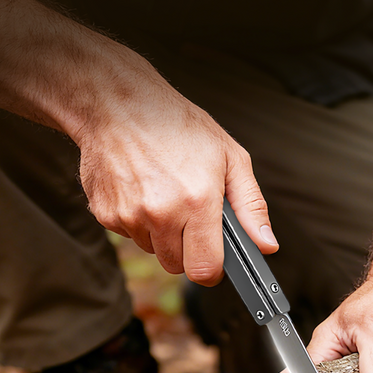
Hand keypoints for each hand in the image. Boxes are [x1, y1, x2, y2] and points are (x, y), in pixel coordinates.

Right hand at [0, 0, 277, 284]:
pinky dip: (137, 220)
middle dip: (187, 250)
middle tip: (189, 215)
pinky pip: (129, 234)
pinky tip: (141, 189)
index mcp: (197, 201)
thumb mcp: (230, 157)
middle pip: (177, 266)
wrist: (116, 102)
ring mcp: (129, 215)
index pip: (205, 270)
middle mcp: (161, 213)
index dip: (213, 269)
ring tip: (164, 193)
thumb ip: (251, 206)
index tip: (214, 257)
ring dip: (161, 234)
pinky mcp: (106, 214)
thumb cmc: (178, 126)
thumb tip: (267, 245)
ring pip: (153, 250)